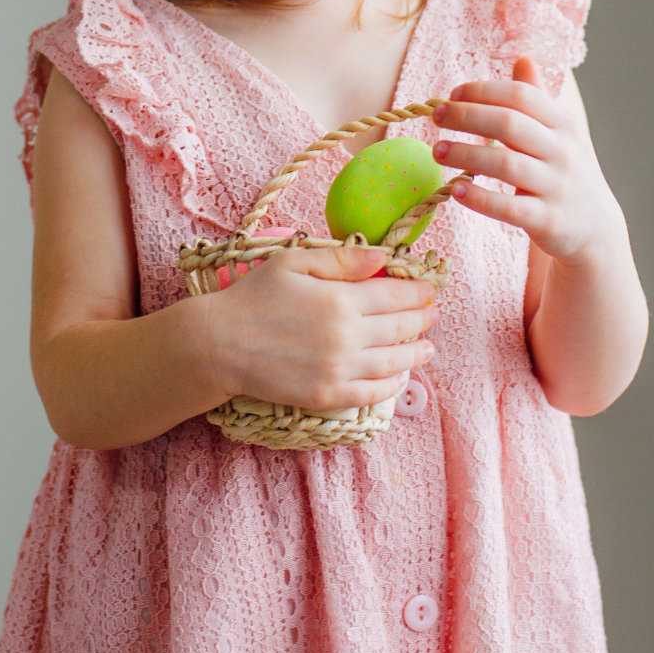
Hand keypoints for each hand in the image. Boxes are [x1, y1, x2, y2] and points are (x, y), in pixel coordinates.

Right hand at [205, 243, 439, 410]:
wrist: (220, 343)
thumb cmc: (254, 295)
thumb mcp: (295, 262)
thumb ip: (342, 259)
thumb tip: (384, 256)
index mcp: (341, 299)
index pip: (396, 294)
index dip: (418, 292)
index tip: (430, 290)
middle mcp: (347, 337)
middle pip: (400, 327)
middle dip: (422, 319)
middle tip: (433, 314)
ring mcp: (339, 370)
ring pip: (393, 363)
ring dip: (416, 353)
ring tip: (427, 347)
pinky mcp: (328, 396)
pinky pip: (372, 394)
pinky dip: (392, 385)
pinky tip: (400, 376)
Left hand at [431, 57, 624, 264]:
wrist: (596, 228)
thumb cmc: (566, 172)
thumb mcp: (561, 133)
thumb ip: (539, 98)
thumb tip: (523, 59)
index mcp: (564, 124)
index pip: (522, 95)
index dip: (484, 91)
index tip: (452, 94)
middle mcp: (563, 152)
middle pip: (510, 123)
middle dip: (467, 116)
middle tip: (436, 116)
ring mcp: (557, 187)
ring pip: (506, 164)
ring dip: (466, 154)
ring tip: (437, 151)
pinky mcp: (548, 221)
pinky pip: (509, 208)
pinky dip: (481, 198)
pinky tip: (456, 190)